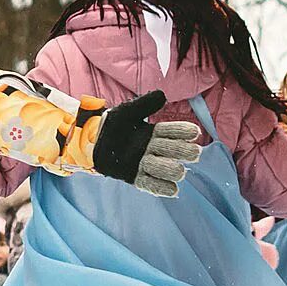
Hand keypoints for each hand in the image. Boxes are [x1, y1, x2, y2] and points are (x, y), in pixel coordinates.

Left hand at [89, 91, 204, 197]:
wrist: (92, 140)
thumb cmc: (112, 123)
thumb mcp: (128, 111)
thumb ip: (145, 104)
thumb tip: (162, 96)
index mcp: (154, 132)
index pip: (172, 131)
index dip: (183, 132)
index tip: (195, 133)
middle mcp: (152, 148)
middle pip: (172, 150)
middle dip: (183, 152)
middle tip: (194, 154)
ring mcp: (144, 163)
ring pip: (163, 168)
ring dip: (172, 170)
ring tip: (180, 171)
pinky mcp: (134, 176)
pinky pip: (150, 184)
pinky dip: (161, 187)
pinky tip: (174, 190)